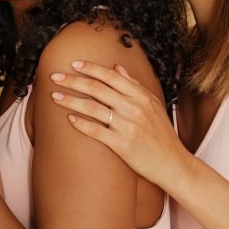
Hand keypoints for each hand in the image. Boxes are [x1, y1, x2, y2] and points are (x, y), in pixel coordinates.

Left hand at [49, 60, 188, 188]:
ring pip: (92, 107)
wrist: (174, 164)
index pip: (110, 75)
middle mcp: (133, 107)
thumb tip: (116, 66)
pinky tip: (69, 118)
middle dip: (72, 80)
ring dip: (70, 100)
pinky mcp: (122, 145)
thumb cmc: (161, 133)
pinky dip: (81, 123)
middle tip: (54, 76)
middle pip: (96, 88)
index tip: (72, 64)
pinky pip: (96, 131)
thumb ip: (133, 84)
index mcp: (140, 95)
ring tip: (54, 96)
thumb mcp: (152, 104)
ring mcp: (127, 126)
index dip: (89, 68)